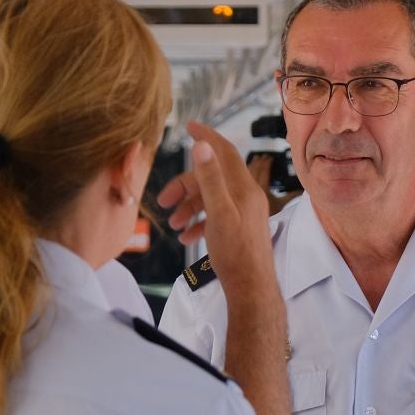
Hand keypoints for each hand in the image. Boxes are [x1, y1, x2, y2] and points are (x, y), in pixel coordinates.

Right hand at [173, 122, 274, 290]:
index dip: (206, 136)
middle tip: (163, 201)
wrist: (251, 289)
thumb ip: (209, 179)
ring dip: (189, 207)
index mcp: (243, 188)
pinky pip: (215, 217)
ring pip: (211, 199)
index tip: (189, 125)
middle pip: (211, 178)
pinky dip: (198, 223)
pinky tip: (186, 237)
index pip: (224, 151)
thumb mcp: (218, 213)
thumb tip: (201, 146)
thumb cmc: (235, 253)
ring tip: (173, 225)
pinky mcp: (239, 229)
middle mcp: (246, 197)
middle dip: (185, 186)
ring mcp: (244, 213)